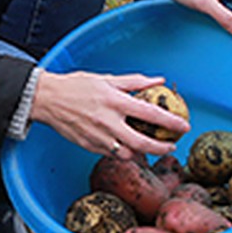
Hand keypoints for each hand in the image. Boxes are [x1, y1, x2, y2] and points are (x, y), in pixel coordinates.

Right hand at [30, 70, 187, 158]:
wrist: (47, 99)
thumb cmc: (77, 85)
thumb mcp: (107, 79)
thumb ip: (134, 82)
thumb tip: (159, 80)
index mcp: (115, 101)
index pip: (150, 113)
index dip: (171, 122)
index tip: (184, 126)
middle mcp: (108, 121)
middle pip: (142, 142)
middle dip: (162, 147)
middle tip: (172, 145)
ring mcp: (98, 137)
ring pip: (128, 153)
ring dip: (142, 152)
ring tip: (151, 148)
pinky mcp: (89, 146)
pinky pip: (112, 154)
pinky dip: (123, 152)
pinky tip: (128, 146)